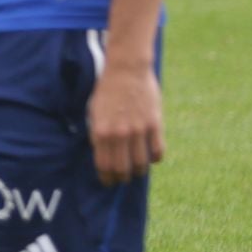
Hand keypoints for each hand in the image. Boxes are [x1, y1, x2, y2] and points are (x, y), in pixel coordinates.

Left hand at [88, 61, 164, 184]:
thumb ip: (97, 132)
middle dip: (121, 178)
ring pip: (140, 163)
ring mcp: (138, 130)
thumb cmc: (107, 90)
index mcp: (100, 132)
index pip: (103, 165)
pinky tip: (152, 158)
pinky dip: (155, 159)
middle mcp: (119, 134)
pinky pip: (157, 151)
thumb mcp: (94, 112)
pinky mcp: (155, 124)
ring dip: (138, 171)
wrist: (126, 70)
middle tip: (122, 179)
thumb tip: (101, 152)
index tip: (108, 181)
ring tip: (137, 172)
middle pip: (122, 168)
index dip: (106, 177)